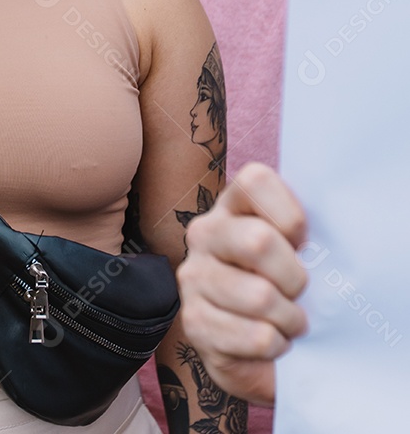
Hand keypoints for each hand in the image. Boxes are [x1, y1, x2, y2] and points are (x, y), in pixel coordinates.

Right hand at [176, 162, 308, 406]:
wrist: (255, 349)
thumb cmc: (285, 289)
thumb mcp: (296, 251)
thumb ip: (305, 233)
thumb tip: (335, 235)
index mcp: (231, 205)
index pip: (256, 181)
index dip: (290, 214)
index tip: (301, 242)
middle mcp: (205, 233)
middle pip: (258, 241)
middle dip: (293, 277)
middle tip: (298, 292)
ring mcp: (194, 276)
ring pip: (259, 296)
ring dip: (288, 319)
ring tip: (287, 321)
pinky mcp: (194, 321)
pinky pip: (255, 336)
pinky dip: (276, 345)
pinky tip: (270, 340)